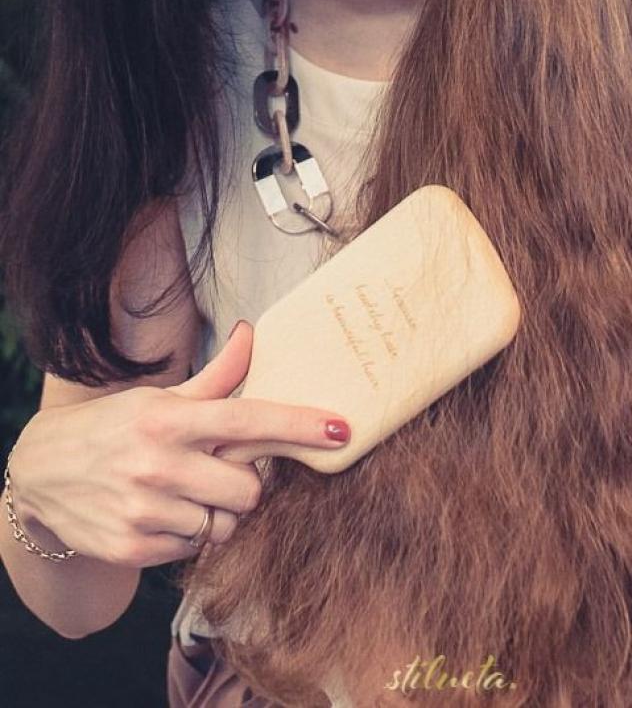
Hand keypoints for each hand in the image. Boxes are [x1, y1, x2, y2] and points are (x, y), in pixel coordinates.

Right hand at [9, 321, 349, 566]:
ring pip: (221, 525)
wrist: (41, 473)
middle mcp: (158, 463)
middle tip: (223, 471)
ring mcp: (144, 509)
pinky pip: (190, 549)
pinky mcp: (132, 546)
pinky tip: (163, 513)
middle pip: (248, 489)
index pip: (249, 420)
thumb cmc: (116, 428)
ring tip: (185, 492)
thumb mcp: (160, 397)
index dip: (298, 426)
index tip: (340, 429)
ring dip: (214, 513)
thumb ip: (215, 376)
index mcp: (170, 419)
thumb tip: (251, 332)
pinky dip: (185, 534)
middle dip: (245, 485)